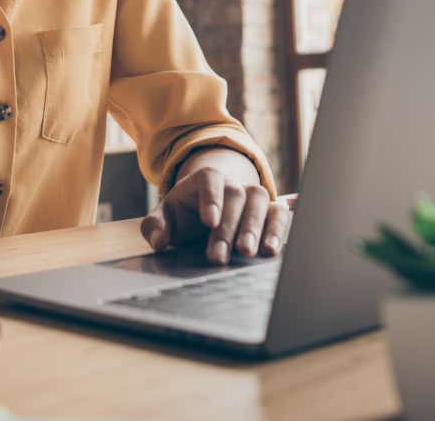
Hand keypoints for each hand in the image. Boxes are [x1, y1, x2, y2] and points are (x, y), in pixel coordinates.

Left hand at [140, 163, 290, 264]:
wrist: (207, 212)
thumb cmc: (185, 214)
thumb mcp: (166, 217)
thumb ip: (155, 226)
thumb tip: (159, 240)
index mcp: (205, 179)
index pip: (210, 178)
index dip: (211, 197)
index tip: (209, 221)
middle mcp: (233, 183)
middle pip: (236, 195)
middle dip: (228, 227)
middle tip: (220, 255)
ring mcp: (253, 195)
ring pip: (260, 201)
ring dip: (255, 227)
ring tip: (248, 252)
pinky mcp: (269, 211)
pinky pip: (279, 213)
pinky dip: (278, 228)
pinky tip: (272, 249)